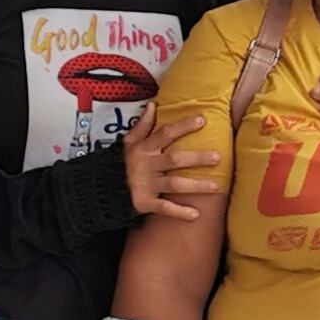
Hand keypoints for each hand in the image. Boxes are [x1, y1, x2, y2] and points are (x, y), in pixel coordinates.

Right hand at [122, 103, 218, 220]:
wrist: (101, 188)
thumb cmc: (120, 164)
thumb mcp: (128, 142)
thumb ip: (142, 125)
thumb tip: (152, 105)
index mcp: (145, 148)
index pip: (166, 133)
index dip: (183, 126)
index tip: (203, 120)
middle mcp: (147, 165)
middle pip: (175, 159)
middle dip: (196, 158)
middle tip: (218, 157)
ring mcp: (146, 184)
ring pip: (174, 184)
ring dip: (196, 186)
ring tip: (216, 187)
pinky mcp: (144, 202)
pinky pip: (164, 208)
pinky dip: (179, 212)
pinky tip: (196, 215)